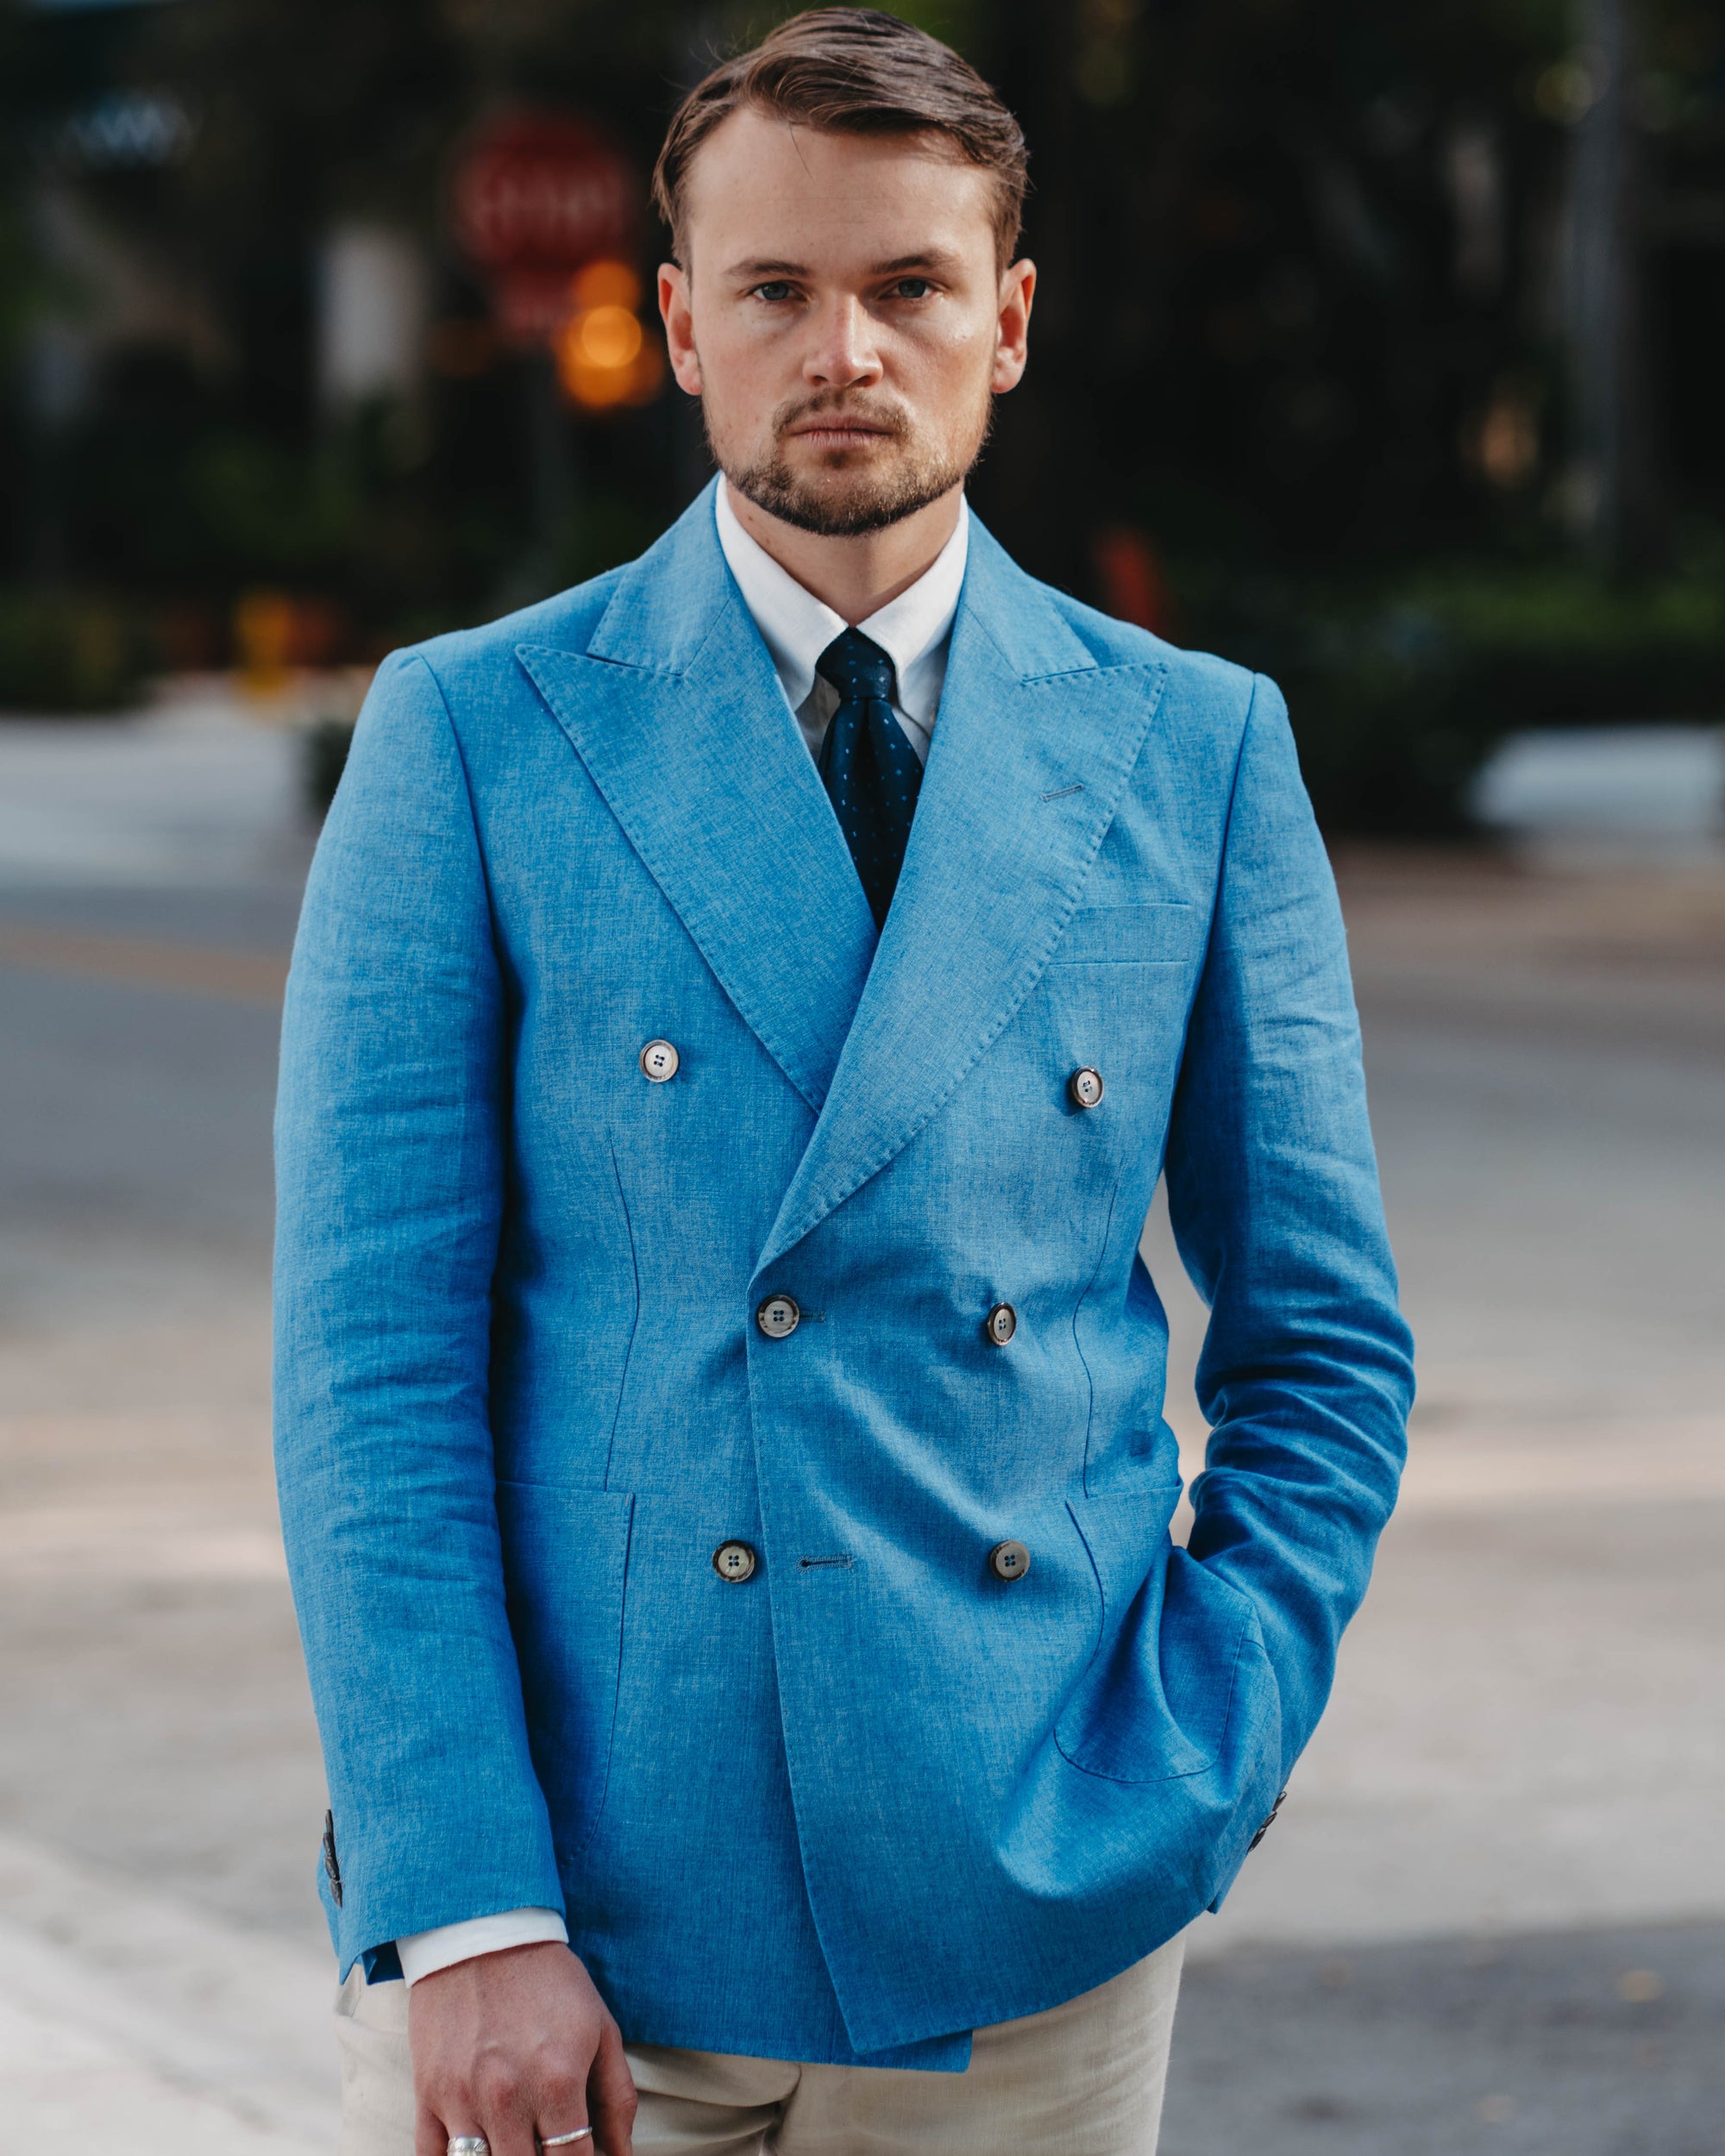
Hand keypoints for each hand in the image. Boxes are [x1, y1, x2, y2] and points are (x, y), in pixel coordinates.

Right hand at [410, 1941, 636, 2155]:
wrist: (484, 1932)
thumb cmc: (550, 1980)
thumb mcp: (600, 2028)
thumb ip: (616, 2098)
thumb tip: (622, 2155)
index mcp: (557, 2083)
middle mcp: (507, 2099)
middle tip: (545, 2141)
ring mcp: (462, 2099)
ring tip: (517, 2138)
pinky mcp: (428, 2093)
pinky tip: (476, 2146)